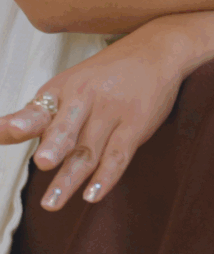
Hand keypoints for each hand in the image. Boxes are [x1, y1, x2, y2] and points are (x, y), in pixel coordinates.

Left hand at [0, 24, 186, 211]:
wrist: (159, 50)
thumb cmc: (109, 73)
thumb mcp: (72, 84)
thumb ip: (43, 115)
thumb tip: (5, 135)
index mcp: (65, 87)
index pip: (39, 109)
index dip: (20, 123)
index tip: (5, 129)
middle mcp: (87, 97)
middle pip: (67, 125)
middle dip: (55, 144)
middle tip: (42, 161)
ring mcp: (113, 110)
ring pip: (88, 150)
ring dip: (70, 179)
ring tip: (51, 203)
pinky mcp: (136, 124)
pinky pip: (119, 154)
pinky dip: (106, 176)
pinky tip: (93, 194)